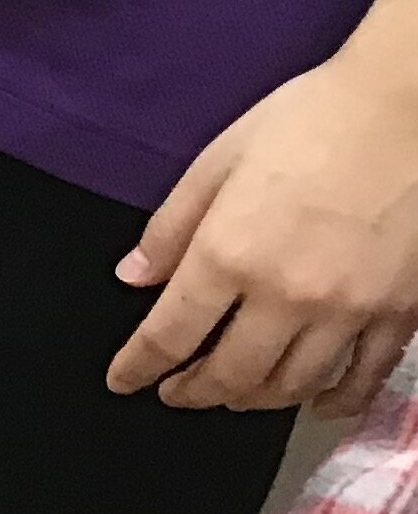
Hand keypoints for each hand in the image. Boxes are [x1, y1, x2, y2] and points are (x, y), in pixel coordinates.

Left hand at [110, 56, 417, 418]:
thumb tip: (133, 277)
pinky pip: (364, 379)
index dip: (139, 366)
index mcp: (230, 254)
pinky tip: (316, 403)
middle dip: (194, 391)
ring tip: (232, 395)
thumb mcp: (219, 161)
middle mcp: (286, 297)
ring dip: (255, 400)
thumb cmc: (308, 121)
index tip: (123, 381)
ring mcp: (348, 312)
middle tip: (175, 392)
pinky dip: (335, 400)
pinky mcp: (399, 315)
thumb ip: (171, 227)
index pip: (171, 333)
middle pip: (232, 373)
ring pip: (294, 385)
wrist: (405, 110)